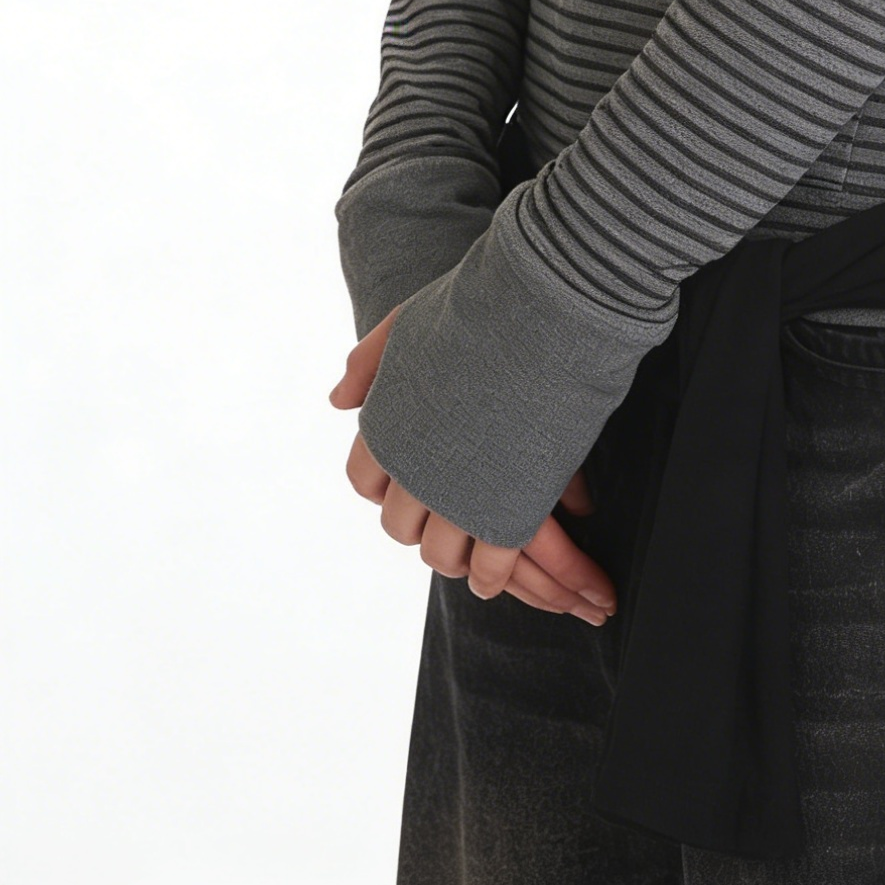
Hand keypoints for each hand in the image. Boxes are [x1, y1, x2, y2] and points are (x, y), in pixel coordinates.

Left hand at [330, 309, 616, 625]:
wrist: (545, 311)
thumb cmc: (480, 308)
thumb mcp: (407, 322)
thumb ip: (369, 362)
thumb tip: (339, 400)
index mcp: (386, 430)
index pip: (366, 482)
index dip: (387, 488)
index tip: (410, 484)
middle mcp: (414, 471)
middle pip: (400, 527)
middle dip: (421, 526)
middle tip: (448, 520)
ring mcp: (460, 497)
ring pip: (442, 554)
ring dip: (455, 559)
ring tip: (473, 558)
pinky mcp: (509, 511)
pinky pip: (491, 564)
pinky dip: (490, 576)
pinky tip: (495, 574)